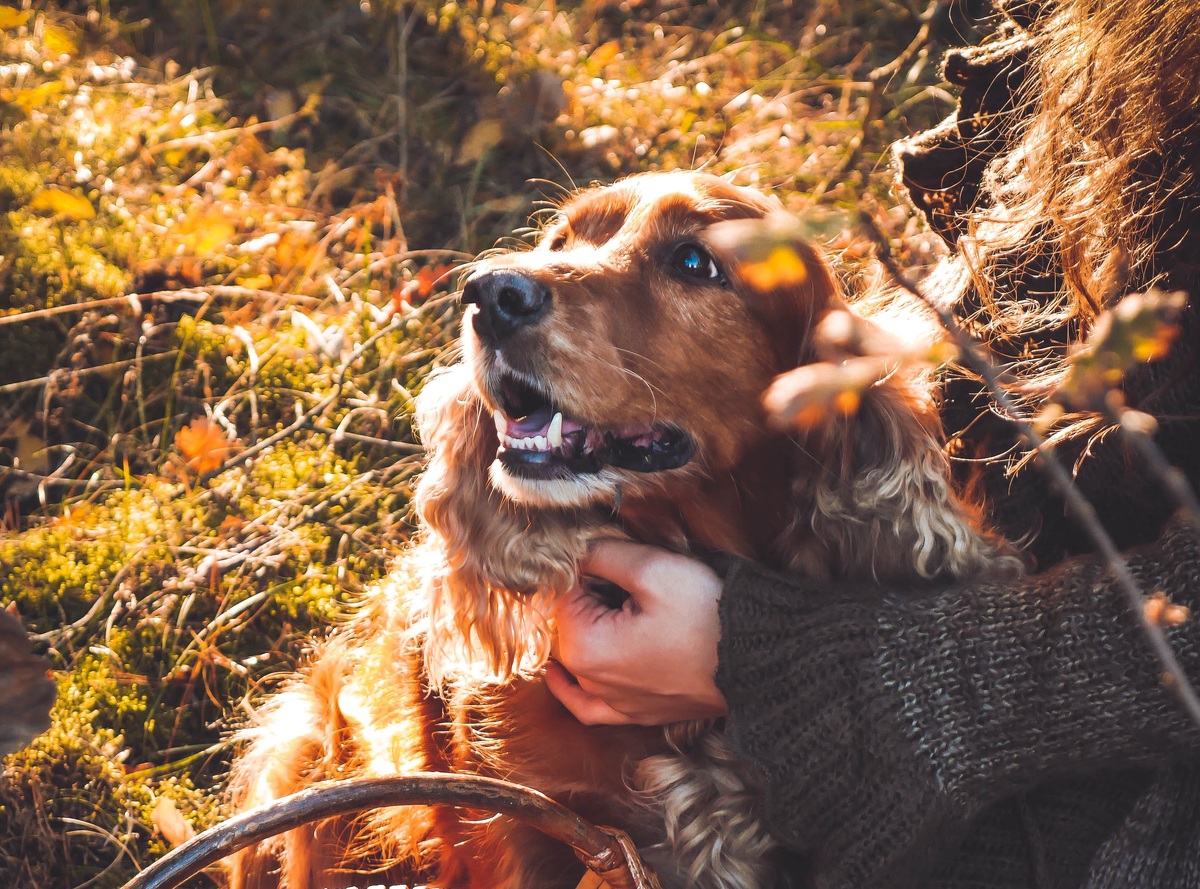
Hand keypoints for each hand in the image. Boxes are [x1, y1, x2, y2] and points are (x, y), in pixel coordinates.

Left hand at [545, 539, 727, 725]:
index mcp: (584, 647)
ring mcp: (614, 703)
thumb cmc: (707, 615)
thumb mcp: (652, 568)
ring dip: (588, 632)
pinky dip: (571, 688)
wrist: (758, 661)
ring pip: (576, 660)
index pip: (563, 593)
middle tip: (632, 586)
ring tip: (620, 608)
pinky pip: (589, 706)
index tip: (620, 565)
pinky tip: (561, 675)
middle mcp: (591, 682)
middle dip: (590, 600)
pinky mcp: (637, 713)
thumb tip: (574, 551)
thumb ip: (602, 554)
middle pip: (569, 626)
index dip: (589, 570)